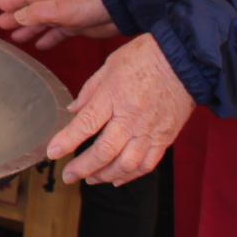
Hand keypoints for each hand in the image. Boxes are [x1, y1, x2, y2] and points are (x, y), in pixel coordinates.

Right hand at [0, 0, 120, 50]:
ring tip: (16, 38)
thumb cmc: (85, 2)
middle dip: (17, 17)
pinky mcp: (77, 27)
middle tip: (1, 25)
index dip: (12, 0)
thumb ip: (35, 13)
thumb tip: (16, 17)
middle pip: (31, 10)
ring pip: (43, 23)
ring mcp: (66, 14)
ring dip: (30, 30)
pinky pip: (58, 33)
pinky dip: (49, 39)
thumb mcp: (56, 8)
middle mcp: (54, 2)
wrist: (116, 7)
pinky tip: (40, 46)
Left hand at [47, 34, 194, 185]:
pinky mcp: (165, 138)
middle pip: (105, 151)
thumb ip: (89, 91)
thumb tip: (72, 111)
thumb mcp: (109, 66)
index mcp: (113, 96)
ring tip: (90, 179)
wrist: (184, 60)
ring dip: (105, 175)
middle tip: (68, 176)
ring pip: (126, 164)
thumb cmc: (144, 57)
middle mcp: (131, 118)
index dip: (67, 141)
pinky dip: (131, 175)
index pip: (86, 124)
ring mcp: (150, 131)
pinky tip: (117, 179)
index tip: (52, 152)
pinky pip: (147, 164)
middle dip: (83, 167)